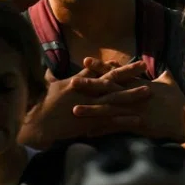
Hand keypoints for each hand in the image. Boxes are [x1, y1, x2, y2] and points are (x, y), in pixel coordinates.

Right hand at [19, 73, 150, 148]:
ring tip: (148, 91)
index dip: (114, 65)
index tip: (125, 61)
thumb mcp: (51, 87)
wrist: (35, 123)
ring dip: (132, 94)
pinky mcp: (89, 122)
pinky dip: (124, 119)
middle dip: (128, 72)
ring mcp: (88, 106)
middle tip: (143, 64)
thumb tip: (58, 71)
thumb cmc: (40, 105)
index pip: (99, 70)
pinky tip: (137, 119)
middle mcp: (85, 91)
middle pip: (110, 79)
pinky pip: (110, 120)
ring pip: (114, 98)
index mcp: (77, 82)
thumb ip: (58, 79)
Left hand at [74, 61, 184, 140]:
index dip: (101, 68)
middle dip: (90, 86)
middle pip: (109, 89)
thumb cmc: (180, 101)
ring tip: (75, 110)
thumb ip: (164, 77)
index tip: (85, 62)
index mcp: (140, 84)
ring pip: (110, 109)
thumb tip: (163, 70)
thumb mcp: (171, 84)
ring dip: (92, 110)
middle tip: (72, 82)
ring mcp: (136, 110)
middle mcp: (135, 95)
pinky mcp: (139, 125)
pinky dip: (104, 131)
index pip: (117, 74)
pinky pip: (118, 128)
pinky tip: (90, 133)